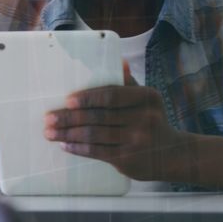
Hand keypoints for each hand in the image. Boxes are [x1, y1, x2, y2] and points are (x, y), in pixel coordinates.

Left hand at [43, 61, 186, 180]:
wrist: (173, 154)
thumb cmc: (152, 120)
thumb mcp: (147, 99)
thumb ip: (129, 83)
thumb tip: (120, 61)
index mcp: (146, 98)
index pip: (111, 95)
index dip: (88, 98)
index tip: (67, 100)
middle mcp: (143, 119)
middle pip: (98, 117)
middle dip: (69, 118)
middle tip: (48, 118)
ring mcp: (136, 141)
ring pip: (94, 135)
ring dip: (68, 134)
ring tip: (50, 133)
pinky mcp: (128, 160)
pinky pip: (98, 152)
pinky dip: (78, 148)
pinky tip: (65, 145)